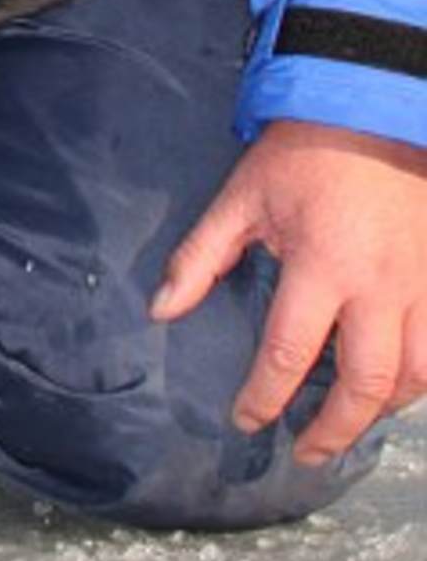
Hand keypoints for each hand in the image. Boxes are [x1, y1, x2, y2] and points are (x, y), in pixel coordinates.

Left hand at [150, 121, 426, 462]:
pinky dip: (421, 379)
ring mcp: (423, 284)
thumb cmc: (303, 153)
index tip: (244, 419)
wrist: (375, 107)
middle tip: (306, 453)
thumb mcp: (242, 197)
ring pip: (416, 376)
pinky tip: (397, 389)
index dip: (264, 397)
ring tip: (350, 427)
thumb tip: (160, 311)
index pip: (289, 353)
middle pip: (364, 383)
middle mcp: (380, 285)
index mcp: (322, 264)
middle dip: (333, 430)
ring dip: (382, 412)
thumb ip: (201, 257)